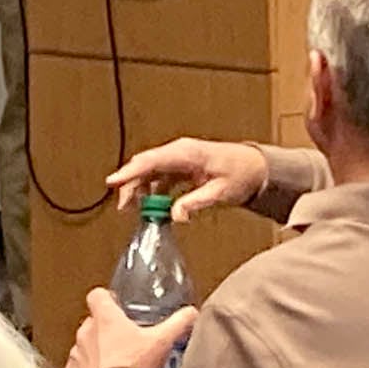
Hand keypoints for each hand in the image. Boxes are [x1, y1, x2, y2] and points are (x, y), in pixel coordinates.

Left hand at [67, 285, 195, 367]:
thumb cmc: (134, 366)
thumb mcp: (162, 341)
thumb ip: (178, 323)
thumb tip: (192, 313)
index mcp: (105, 318)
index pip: (97, 295)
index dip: (107, 298)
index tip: (118, 305)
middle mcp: (87, 331)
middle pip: (93, 321)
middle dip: (105, 328)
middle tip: (124, 339)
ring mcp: (78, 353)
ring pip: (85, 344)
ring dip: (96, 349)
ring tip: (115, 362)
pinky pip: (79, 367)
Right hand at [104, 134, 265, 218]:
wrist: (256, 167)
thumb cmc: (241, 174)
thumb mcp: (220, 192)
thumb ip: (196, 203)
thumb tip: (176, 215)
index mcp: (187, 153)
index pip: (151, 162)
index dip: (129, 172)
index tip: (113, 181)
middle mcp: (180, 152)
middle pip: (145, 166)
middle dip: (130, 184)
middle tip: (123, 207)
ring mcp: (179, 158)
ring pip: (150, 172)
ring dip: (141, 189)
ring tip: (137, 210)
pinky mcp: (182, 166)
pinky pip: (160, 176)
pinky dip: (153, 190)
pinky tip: (154, 206)